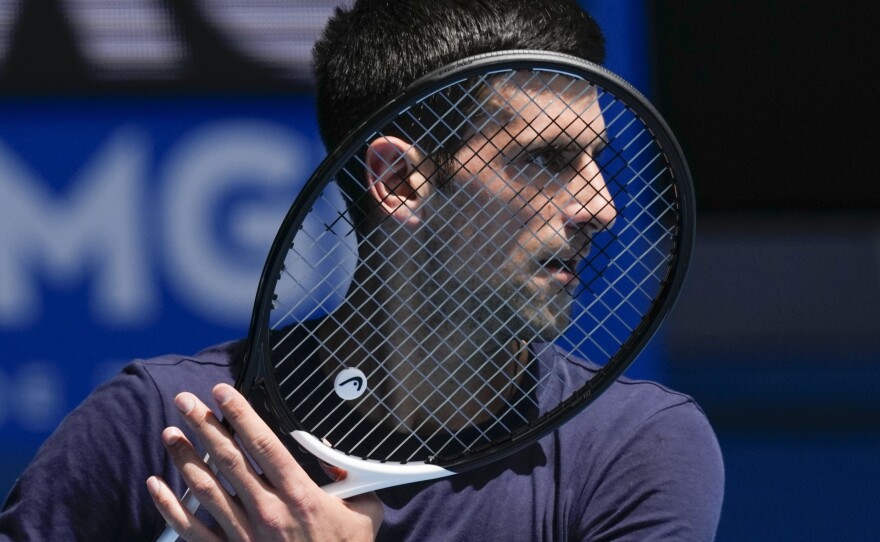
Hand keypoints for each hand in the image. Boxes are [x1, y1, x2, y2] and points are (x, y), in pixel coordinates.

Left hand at [146, 383, 382, 540]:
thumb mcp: (363, 513)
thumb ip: (353, 480)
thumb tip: (336, 453)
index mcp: (300, 495)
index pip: (263, 445)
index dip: (241, 415)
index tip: (223, 392)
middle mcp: (267, 511)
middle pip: (228, 459)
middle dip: (204, 426)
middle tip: (185, 401)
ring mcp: (245, 534)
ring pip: (206, 488)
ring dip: (185, 458)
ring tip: (170, 433)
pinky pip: (192, 530)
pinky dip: (171, 507)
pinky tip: (156, 487)